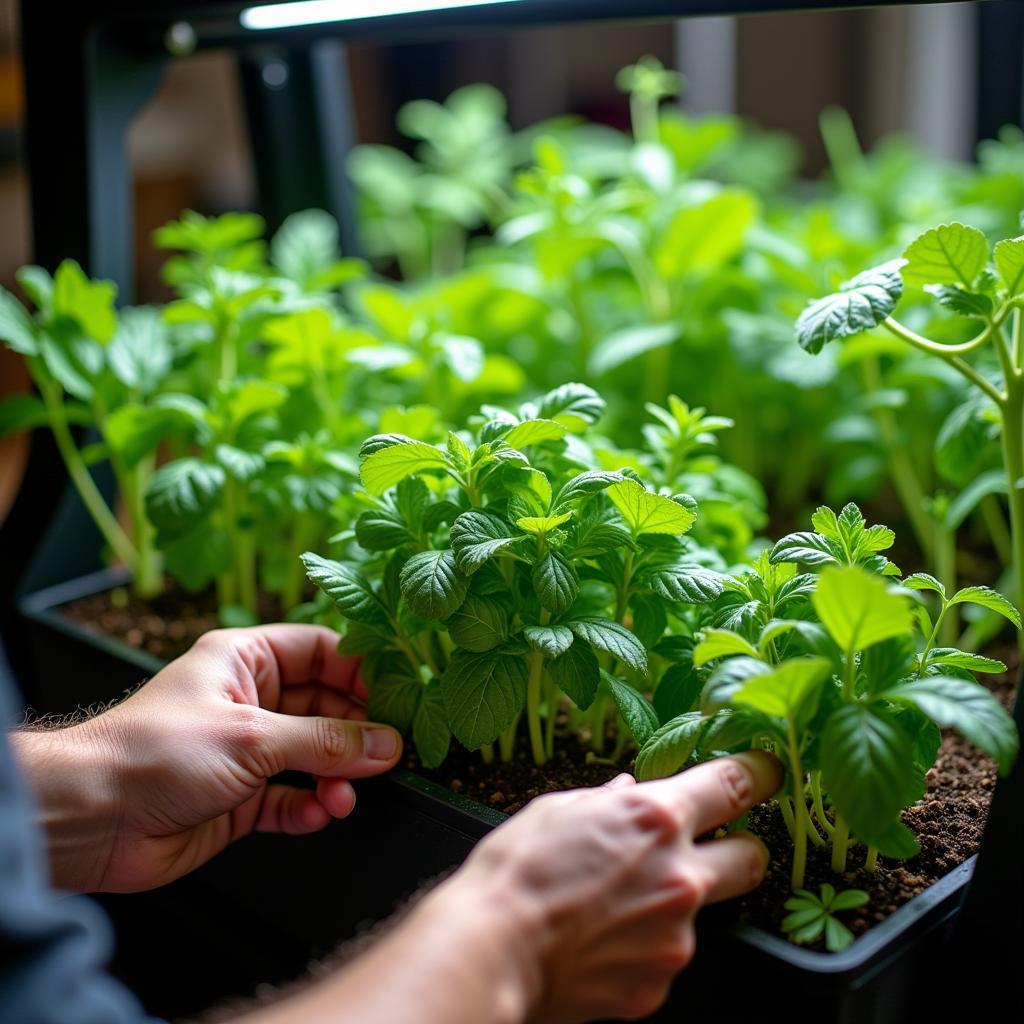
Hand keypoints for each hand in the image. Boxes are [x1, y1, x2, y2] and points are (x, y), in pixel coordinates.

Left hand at [12, 625, 402, 892]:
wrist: (89, 818)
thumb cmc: (154, 752)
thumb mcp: (252, 736)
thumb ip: (325, 741)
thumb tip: (386, 744)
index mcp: (245, 660)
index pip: (320, 651)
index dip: (360, 670)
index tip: (395, 695)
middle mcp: (249, 700)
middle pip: (325, 706)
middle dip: (355, 732)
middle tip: (388, 753)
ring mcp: (246, 751)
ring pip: (313, 756)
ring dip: (336, 775)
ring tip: (345, 794)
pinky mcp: (240, 798)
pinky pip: (292, 799)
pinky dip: (311, 806)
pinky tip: (321, 812)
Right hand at [447, 751, 780, 1022]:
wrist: (492, 948)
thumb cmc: (516, 869)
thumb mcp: (558, 809)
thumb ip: (607, 799)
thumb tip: (627, 790)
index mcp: (656, 818)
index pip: (734, 786)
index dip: (759, 773)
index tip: (768, 771)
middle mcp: (680, 876)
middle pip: (750, 858)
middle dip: (741, 850)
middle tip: (711, 850)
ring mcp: (675, 936)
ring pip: (694, 914)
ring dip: (666, 907)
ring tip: (607, 909)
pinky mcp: (659, 984)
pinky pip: (662, 959)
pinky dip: (639, 950)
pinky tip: (597, 942)